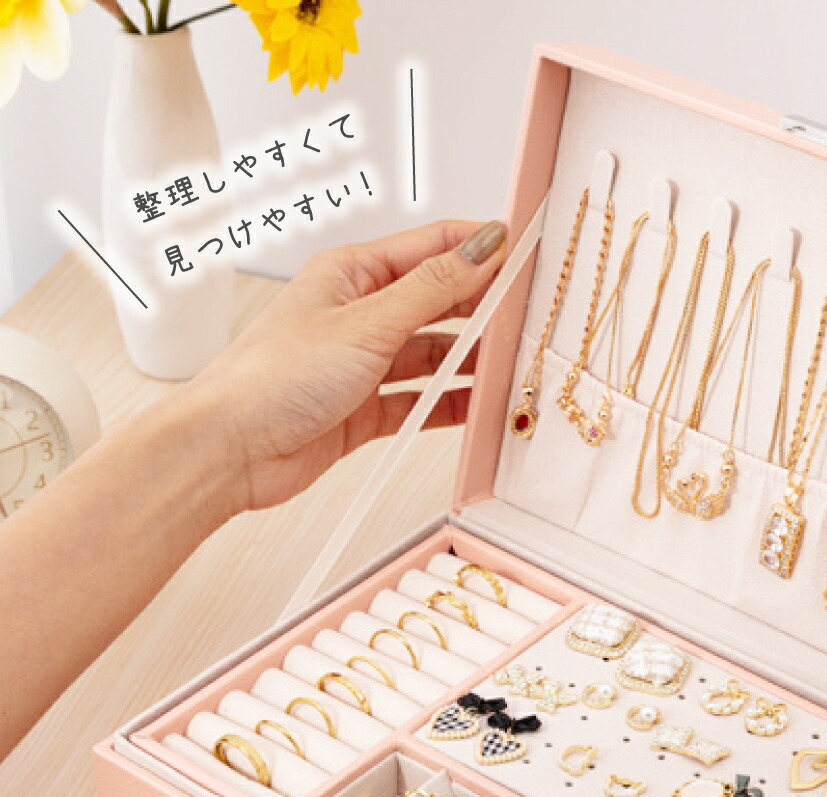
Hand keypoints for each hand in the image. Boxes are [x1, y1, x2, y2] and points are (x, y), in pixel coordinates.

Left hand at [187, 219, 506, 514]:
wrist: (230, 450)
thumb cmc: (273, 377)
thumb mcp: (366, 323)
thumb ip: (432, 289)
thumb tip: (479, 248)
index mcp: (351, 274)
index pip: (430, 248)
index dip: (478, 247)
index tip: (523, 251)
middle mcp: (359, 315)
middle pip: (438, 302)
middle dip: (482, 308)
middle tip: (527, 315)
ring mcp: (363, 363)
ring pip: (433, 354)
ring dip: (470, 361)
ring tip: (510, 364)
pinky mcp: (364, 410)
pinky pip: (421, 400)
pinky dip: (450, 403)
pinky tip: (478, 405)